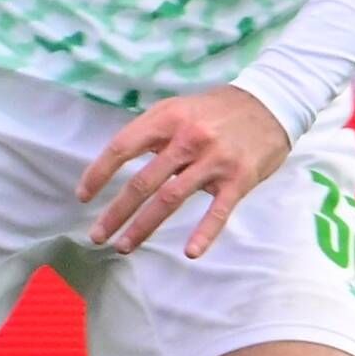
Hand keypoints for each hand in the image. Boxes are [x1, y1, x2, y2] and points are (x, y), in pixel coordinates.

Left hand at [77, 84, 292, 258]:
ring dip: (144, 227)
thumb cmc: (216, 110)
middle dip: (116, 212)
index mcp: (168, 119)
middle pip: (143, 182)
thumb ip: (151, 130)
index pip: (123, 148)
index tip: (83, 196)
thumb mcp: (179, 108)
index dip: (99, 173)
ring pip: (171, 200)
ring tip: (124, 246)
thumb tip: (117, 159)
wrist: (271, 103)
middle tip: (97, 236)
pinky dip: (204, 233)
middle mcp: (188, 139)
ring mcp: (214, 160)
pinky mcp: (239, 179)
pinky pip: (218, 211)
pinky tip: (190, 252)